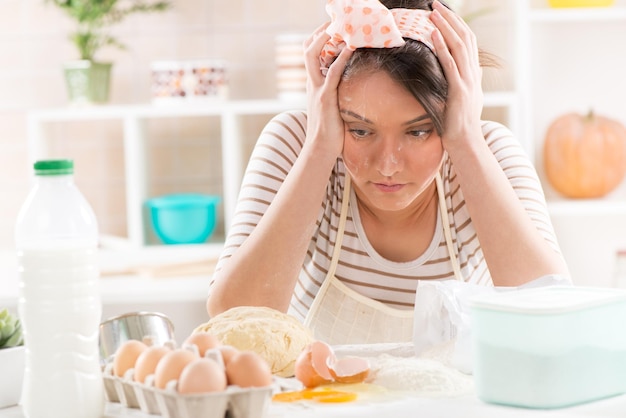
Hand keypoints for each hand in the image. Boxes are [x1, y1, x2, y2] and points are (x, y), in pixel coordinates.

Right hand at [303, 24, 353, 159]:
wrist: (320, 149)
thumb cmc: (329, 131)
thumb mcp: (331, 107)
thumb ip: (336, 93)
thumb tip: (351, 86)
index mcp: (313, 84)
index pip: (310, 54)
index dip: (319, 38)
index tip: (332, 27)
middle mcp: (312, 83)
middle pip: (307, 49)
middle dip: (319, 32)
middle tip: (334, 21)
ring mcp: (317, 89)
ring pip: (313, 55)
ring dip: (326, 38)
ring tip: (340, 27)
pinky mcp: (325, 98)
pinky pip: (332, 73)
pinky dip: (341, 58)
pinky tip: (351, 48)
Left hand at [430, 0, 483, 147]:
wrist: (466, 143)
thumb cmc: (460, 125)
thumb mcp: (466, 100)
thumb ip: (467, 83)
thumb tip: (472, 71)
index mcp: (474, 75)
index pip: (468, 42)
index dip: (457, 25)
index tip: (444, 13)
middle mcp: (473, 75)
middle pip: (465, 38)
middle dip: (450, 19)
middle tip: (435, 5)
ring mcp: (468, 82)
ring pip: (459, 46)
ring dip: (445, 27)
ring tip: (432, 13)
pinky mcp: (459, 91)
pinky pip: (450, 64)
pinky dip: (441, 47)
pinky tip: (432, 35)